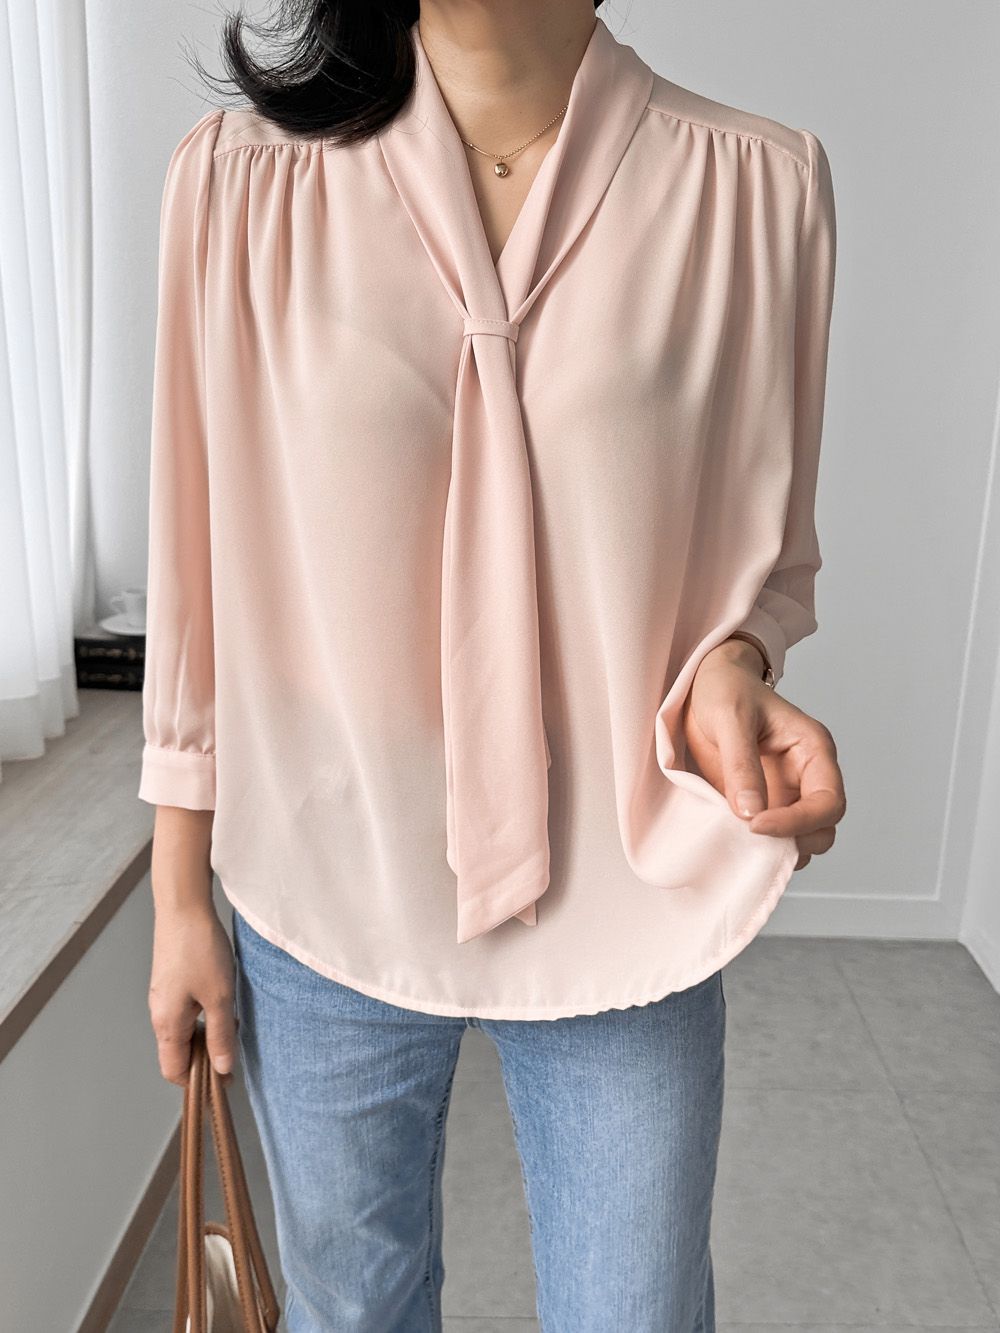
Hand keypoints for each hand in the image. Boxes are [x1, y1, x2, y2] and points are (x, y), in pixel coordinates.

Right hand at [148, 902, 237, 1086]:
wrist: (183, 908)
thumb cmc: (200, 950)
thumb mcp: (219, 996)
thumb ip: (220, 1035)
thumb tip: (222, 1069)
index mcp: (167, 1024)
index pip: (173, 1071)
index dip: (197, 1083)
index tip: (224, 1082)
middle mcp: (159, 1014)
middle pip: (177, 1053)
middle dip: (203, 1061)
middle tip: (233, 1055)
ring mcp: (163, 997)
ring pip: (182, 1032)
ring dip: (204, 1037)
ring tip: (231, 1029)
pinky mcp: (170, 982)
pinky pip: (183, 1013)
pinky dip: (201, 1018)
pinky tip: (221, 1006)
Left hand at [683, 639, 846, 869]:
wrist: (705, 685)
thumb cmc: (726, 689)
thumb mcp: (731, 718)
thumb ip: (741, 764)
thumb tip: (750, 813)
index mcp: (813, 750)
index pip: (827, 801)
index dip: (799, 822)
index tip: (756, 826)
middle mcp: (806, 776)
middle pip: (823, 828)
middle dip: (794, 842)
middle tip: (752, 841)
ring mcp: (785, 793)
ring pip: (800, 839)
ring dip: (777, 850)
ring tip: (741, 845)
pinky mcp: (761, 804)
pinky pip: (770, 836)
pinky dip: (757, 847)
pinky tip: (732, 842)